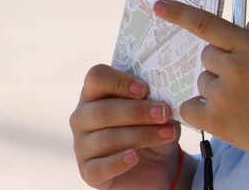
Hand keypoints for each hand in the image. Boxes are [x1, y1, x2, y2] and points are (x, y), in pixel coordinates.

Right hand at [70, 64, 184, 189]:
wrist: (156, 165)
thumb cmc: (150, 127)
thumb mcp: (156, 111)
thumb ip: (155, 102)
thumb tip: (162, 101)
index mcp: (94, 93)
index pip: (97, 77)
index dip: (120, 81)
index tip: (145, 89)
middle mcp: (82, 116)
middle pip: (103, 110)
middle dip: (137, 112)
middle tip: (163, 113)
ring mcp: (81, 145)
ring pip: (106, 138)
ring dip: (140, 135)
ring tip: (167, 134)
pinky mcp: (88, 171)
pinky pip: (99, 167)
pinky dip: (118, 162)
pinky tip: (135, 157)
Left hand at [154, 1, 248, 175]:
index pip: (206, 23)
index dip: (179, 13)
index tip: (159, 5)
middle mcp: (234, 66)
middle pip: (207, 56)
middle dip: (220, 66)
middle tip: (244, 83)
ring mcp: (223, 94)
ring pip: (202, 81)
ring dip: (214, 90)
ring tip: (242, 104)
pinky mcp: (215, 120)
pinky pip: (190, 106)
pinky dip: (200, 111)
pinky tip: (222, 116)